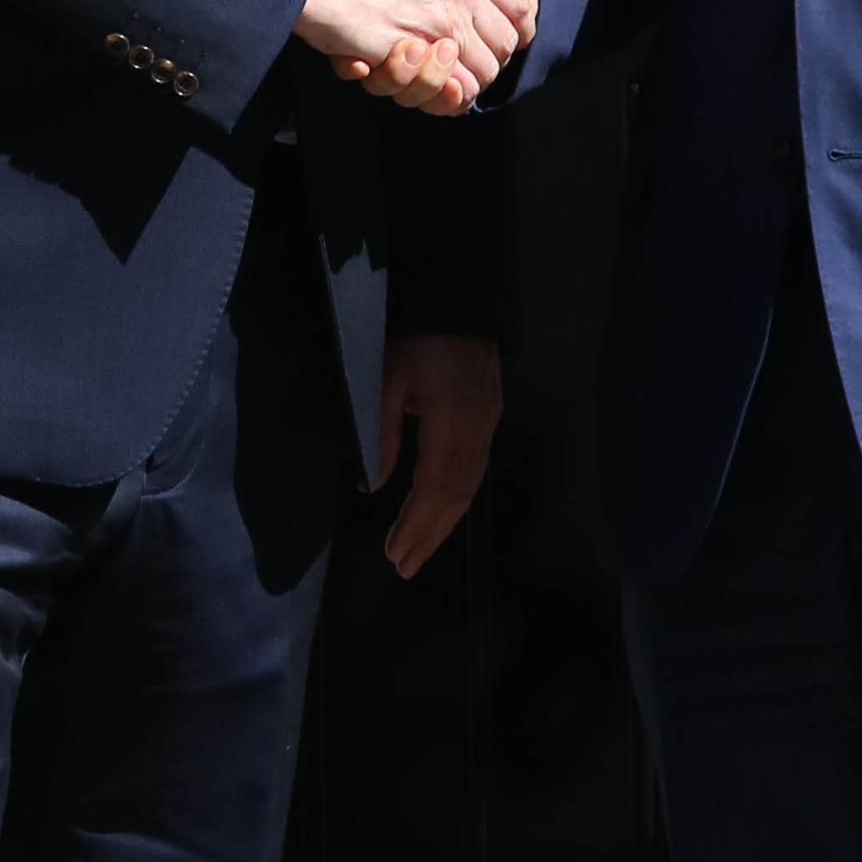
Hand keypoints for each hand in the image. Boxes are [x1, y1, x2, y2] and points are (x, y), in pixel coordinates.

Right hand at [293, 0, 528, 99]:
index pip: (518, 4)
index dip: (517, 25)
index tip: (505, 36)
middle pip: (504, 44)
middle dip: (491, 59)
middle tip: (467, 62)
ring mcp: (440, 27)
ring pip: (481, 73)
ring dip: (465, 82)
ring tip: (444, 78)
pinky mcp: (417, 58)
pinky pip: (452, 91)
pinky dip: (446, 97)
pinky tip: (434, 88)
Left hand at [377, 332, 501, 577]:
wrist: (459, 295)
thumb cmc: (417, 335)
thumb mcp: (385, 379)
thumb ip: (380, 435)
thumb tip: (372, 486)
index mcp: (453, 424)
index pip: (435, 490)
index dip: (416, 526)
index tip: (395, 555)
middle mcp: (479, 430)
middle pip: (458, 496)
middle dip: (431, 534)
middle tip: (405, 567)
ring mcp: (489, 423)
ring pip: (471, 486)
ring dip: (445, 521)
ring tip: (420, 549)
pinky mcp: (490, 414)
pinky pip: (476, 469)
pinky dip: (457, 498)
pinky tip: (443, 510)